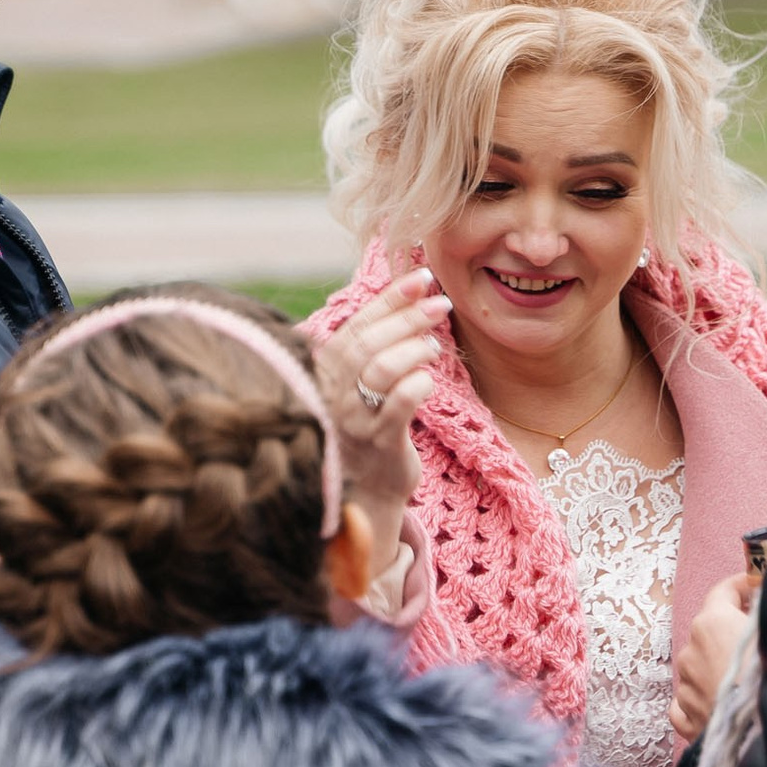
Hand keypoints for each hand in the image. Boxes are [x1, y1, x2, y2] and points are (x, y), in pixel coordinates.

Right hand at [312, 268, 447, 566]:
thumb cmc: (369, 426)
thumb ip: (373, 344)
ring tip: (435, 346)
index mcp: (325, 372)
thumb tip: (408, 293)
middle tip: (440, 303)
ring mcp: (353, 420)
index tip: (421, 276)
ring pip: (381, 369)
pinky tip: (429, 380)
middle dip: (408, 317)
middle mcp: (332, 394)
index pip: (356, 325)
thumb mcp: (361, 383)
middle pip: (368, 343)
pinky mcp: (380, 442)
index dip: (389, 298)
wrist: (368, 490)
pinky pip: (400, 405)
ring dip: (414, 349)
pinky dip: (419, 384)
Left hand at [669, 573, 756, 743]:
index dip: (743, 585)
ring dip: (720, 664)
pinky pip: (691, 701)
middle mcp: (691, 651)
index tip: (758, 585)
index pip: (723, 591)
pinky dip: (705, 697)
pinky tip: (722, 702)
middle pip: (710, 629)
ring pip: (700, 666)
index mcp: (711, 624)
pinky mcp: (687, 721)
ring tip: (749, 676)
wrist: (762, 742)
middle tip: (759, 632)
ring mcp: (686, 687)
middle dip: (732, 627)